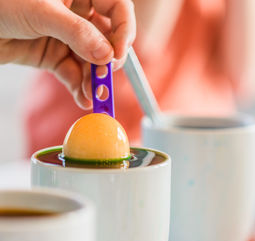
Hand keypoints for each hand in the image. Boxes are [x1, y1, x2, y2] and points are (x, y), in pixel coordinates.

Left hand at [0, 0, 135, 108]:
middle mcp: (76, 14)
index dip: (124, 30)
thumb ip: (77, 32)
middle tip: (105, 78)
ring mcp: (66, 37)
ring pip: (91, 60)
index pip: (117, 8)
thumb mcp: (41, 12)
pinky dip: (79, 87)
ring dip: (94, 80)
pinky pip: (73, 73)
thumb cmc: (0, 2)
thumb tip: (107, 55)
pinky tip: (83, 98)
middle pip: (107, 39)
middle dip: (107, 62)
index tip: (118, 53)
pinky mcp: (53, 56)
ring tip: (94, 95)